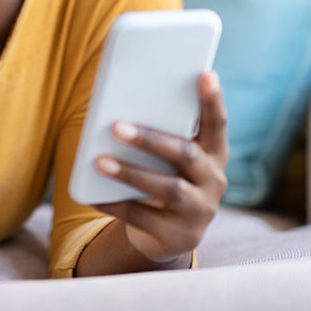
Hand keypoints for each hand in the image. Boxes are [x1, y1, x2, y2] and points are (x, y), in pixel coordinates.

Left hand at [91, 71, 228, 264]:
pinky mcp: (179, 236)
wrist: (167, 234)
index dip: (213, 100)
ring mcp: (200, 211)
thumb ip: (159, 133)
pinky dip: (116, 205)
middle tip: (116, 127)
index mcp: (214, 153)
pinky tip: (92, 195)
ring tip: (99, 161)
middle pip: (186, 155)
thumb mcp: (168, 157)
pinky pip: (144, 219)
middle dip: (151, 140)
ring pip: (168, 190)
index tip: (206, 73)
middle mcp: (214, 181)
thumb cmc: (163, 177)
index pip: (218, 123)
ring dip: (131, 173)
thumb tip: (116, 109)